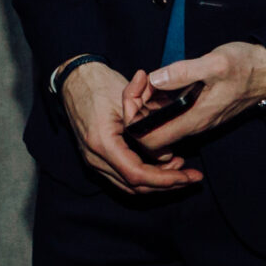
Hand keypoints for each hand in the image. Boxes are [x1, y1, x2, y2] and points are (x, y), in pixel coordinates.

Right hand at [62, 61, 201, 194]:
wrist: (75, 79)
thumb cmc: (100, 84)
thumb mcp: (128, 99)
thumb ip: (147, 127)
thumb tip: (168, 154)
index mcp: (102, 143)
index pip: (137, 174)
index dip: (165, 179)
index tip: (187, 176)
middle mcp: (95, 158)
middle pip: (134, 186)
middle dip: (166, 185)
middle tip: (190, 176)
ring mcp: (93, 160)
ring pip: (129, 186)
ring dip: (156, 182)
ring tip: (180, 168)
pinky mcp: (96, 158)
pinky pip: (122, 176)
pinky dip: (144, 176)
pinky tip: (161, 164)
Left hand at [129, 42, 265, 154]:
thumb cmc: (246, 67)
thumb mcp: (215, 63)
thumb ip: (183, 72)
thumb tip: (154, 79)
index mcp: (193, 119)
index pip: (150, 140)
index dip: (135, 119)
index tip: (139, 91)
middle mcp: (192, 124)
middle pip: (150, 131)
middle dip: (137, 107)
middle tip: (142, 79)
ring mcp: (194, 118)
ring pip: (159, 121)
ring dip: (147, 102)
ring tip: (149, 77)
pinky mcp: (196, 110)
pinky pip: (169, 112)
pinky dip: (158, 99)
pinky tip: (160, 79)